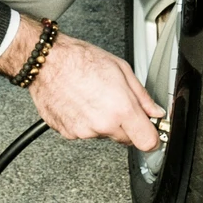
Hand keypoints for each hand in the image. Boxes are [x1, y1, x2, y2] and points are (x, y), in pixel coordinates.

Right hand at [0, 17, 163, 149]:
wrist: (47, 61)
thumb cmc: (80, 60)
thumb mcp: (121, 69)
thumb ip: (142, 96)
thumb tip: (155, 112)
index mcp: (121, 110)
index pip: (148, 142)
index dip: (152, 137)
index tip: (151, 131)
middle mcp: (103, 125)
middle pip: (127, 139)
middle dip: (126, 125)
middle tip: (117, 103)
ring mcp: (83, 132)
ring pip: (104, 135)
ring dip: (104, 122)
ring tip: (93, 97)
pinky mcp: (68, 133)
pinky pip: (85, 132)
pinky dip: (85, 121)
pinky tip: (80, 102)